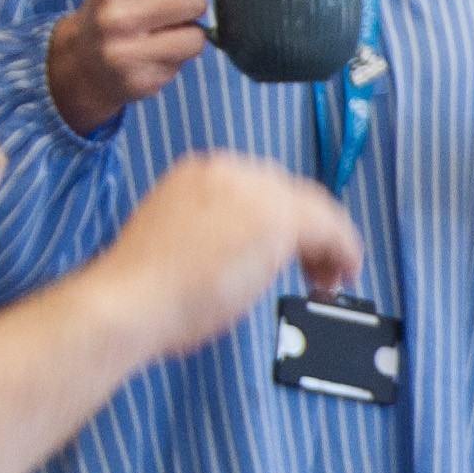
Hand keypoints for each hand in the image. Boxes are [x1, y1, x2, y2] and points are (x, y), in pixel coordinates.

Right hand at [44, 0, 210, 133]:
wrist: (86, 56)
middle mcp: (115, 15)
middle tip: (164, 3)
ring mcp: (126, 50)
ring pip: (198, 27)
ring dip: (190, 24)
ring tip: (164, 24)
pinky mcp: (140, 78)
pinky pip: (191, 52)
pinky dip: (185, 47)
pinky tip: (162, 46)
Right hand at [84, 153, 363, 356]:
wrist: (128, 301)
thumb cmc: (143, 291)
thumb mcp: (182, 243)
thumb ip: (220, 234)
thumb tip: (250, 254)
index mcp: (199, 173)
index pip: (262, 189)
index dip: (287, 220)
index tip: (295, 247)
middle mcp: (229, 171)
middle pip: (292, 194)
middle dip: (312, 232)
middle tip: (320, 268)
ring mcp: (253, 191)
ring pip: (316, 208)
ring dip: (331, 242)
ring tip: (334, 277)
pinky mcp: (276, 218)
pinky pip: (331, 228)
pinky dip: (345, 249)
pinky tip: (345, 272)